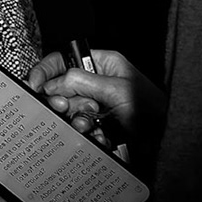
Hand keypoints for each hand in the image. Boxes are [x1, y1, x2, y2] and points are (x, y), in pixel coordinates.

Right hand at [39, 48, 165, 142]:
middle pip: (63, 87)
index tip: (34, 84)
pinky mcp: (99, 125)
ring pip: (70, 110)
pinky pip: (80, 127)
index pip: (64, 60)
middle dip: (64, 99)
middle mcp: (98, 83)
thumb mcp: (116, 90)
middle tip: (64, 107)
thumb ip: (81, 82)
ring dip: (77, 118)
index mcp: (102, 64)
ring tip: (90, 123)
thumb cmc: (154, 111)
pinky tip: (98, 135)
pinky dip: (86, 133)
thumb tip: (52, 83)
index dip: (45, 70)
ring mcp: (98, 105)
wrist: (167, 142)